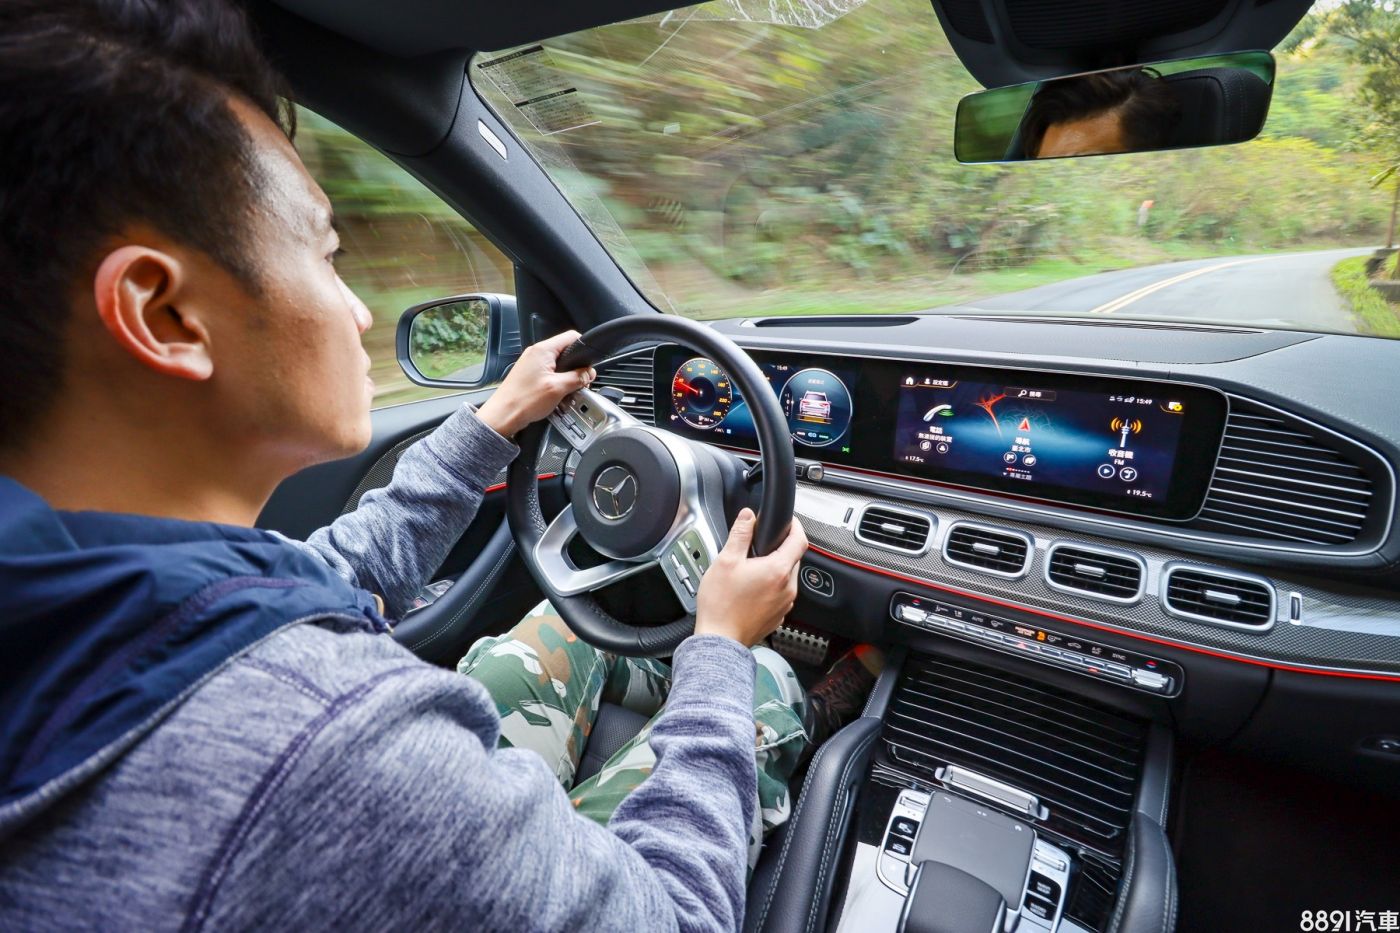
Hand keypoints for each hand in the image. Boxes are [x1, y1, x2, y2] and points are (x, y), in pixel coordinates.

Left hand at [476, 331, 596, 437]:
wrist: (503, 415)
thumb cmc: (523, 400)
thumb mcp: (558, 388)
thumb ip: (577, 378)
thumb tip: (590, 373)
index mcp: (543, 350)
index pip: (571, 337)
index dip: (584, 348)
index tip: (589, 364)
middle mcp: (536, 353)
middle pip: (565, 352)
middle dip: (576, 367)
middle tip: (579, 383)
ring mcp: (532, 364)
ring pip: (558, 364)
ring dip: (566, 377)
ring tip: (567, 391)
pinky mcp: (530, 375)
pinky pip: (549, 373)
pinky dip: (556, 382)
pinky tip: (557, 395)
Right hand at [695, 509, 808, 646]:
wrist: (720, 640)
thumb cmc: (721, 604)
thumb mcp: (726, 561)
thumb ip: (740, 534)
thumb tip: (748, 516)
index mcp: (777, 570)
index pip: (800, 540)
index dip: (796, 527)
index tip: (789, 523)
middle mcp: (787, 588)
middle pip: (793, 559)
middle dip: (780, 549)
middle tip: (758, 548)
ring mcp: (785, 604)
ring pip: (787, 577)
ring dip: (775, 569)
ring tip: (751, 571)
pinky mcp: (778, 616)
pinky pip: (781, 594)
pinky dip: (772, 587)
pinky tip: (752, 590)